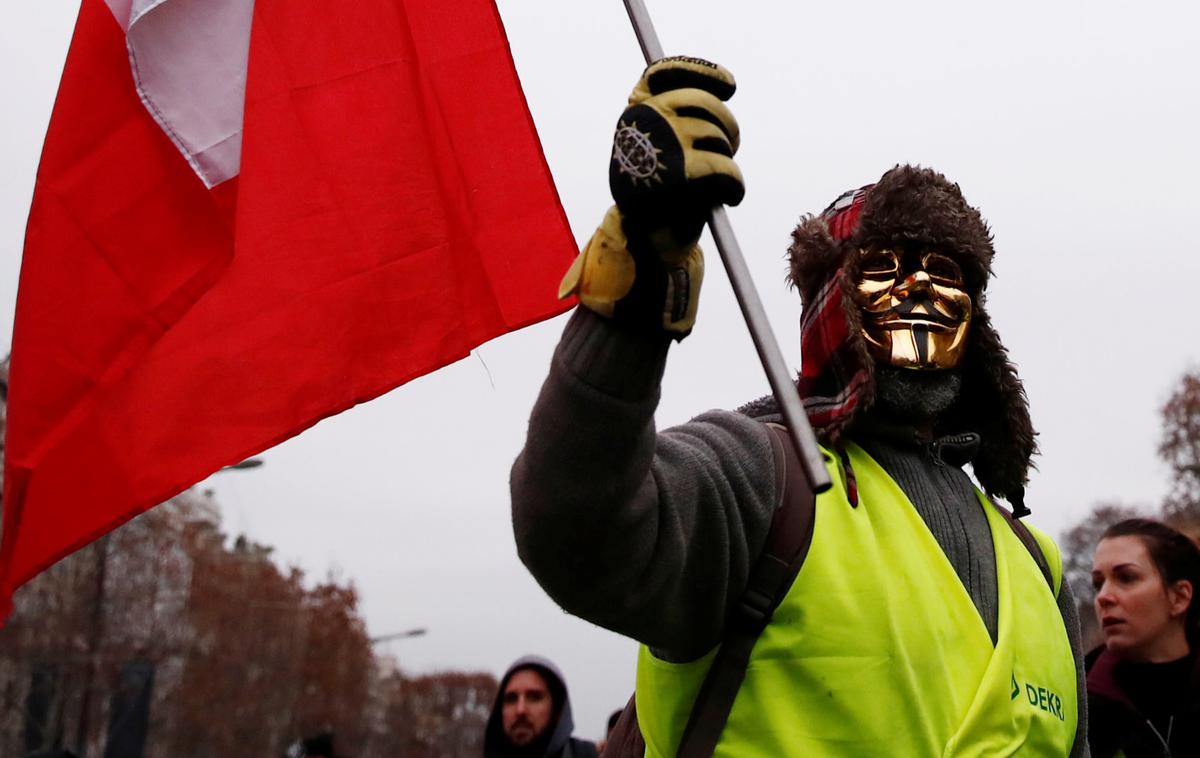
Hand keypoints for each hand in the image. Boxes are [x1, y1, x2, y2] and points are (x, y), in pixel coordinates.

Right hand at [610, 56, 742, 251]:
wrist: (643, 240)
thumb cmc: (657, 192)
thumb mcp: (661, 148)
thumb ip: (677, 117)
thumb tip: (719, 92)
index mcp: (635, 111)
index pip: (665, 72)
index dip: (702, 72)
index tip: (730, 86)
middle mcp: (643, 121)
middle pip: (703, 102)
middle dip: (727, 125)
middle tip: (732, 146)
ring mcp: (662, 144)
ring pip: (717, 137)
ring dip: (728, 160)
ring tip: (720, 180)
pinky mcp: (680, 175)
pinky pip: (725, 169)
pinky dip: (734, 185)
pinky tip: (731, 196)